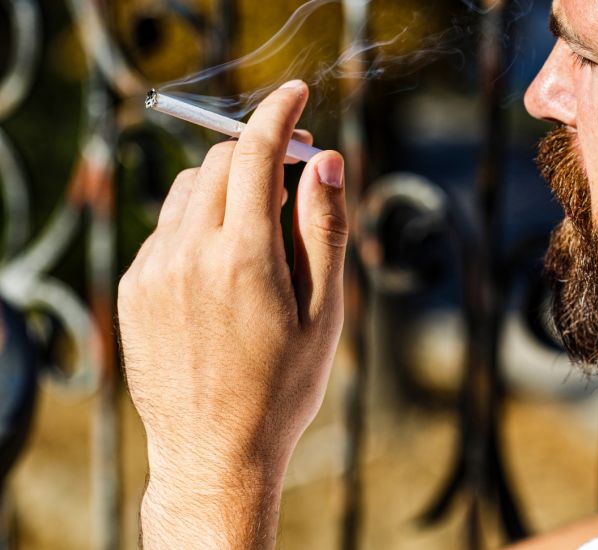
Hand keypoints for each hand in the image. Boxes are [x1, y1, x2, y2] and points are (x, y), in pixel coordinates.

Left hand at [117, 81, 346, 547]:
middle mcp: (189, 253)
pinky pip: (165, 227)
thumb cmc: (284, 385)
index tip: (296, 93)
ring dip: (227, 187)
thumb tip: (326, 160)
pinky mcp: (134, 289)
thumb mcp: (325, 311)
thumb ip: (324, 228)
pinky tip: (220, 268)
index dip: (280, 113)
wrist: (215, 451)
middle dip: (258, 152)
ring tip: (257, 235)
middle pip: (220, 160)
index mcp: (245, 257)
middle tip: (293, 178)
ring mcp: (153, 270)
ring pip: (189, 189)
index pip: (257, 152)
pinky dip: (197, 222)